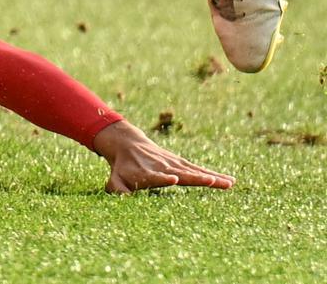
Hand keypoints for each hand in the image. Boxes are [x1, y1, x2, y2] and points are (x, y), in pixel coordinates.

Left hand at [92, 120, 234, 193]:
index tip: (174, 179)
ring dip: (212, 177)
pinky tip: (229, 181)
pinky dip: (213, 175)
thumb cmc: (121, 167)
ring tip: (229, 184)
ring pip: (195, 171)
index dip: (165, 178)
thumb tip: (121, 198)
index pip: (157, 177)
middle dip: (196, 178)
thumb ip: (117, 189)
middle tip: (212, 181)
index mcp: (147, 174)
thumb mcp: (114, 179)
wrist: (127, 144)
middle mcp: (163, 167)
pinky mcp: (180, 163)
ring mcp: (174, 164)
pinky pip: (198, 170)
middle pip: (182, 173)